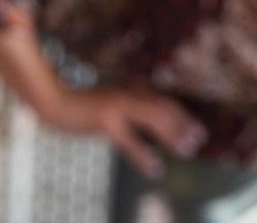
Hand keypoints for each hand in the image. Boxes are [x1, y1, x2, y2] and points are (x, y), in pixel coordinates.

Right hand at [36, 84, 206, 178]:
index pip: (165, 101)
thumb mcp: (114, 102)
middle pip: (165, 108)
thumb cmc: (85, 106)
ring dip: (173, 135)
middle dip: (185, 124)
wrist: (56, 102)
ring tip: (188, 150)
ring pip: (154, 120)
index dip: (184, 115)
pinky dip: (144, 155)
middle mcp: (130, 93)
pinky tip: (155, 168)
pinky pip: (129, 141)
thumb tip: (151, 118)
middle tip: (200, 140)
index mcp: (133, 89)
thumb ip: (132, 106)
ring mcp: (118, 106)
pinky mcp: (105, 121)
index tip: (199, 129)